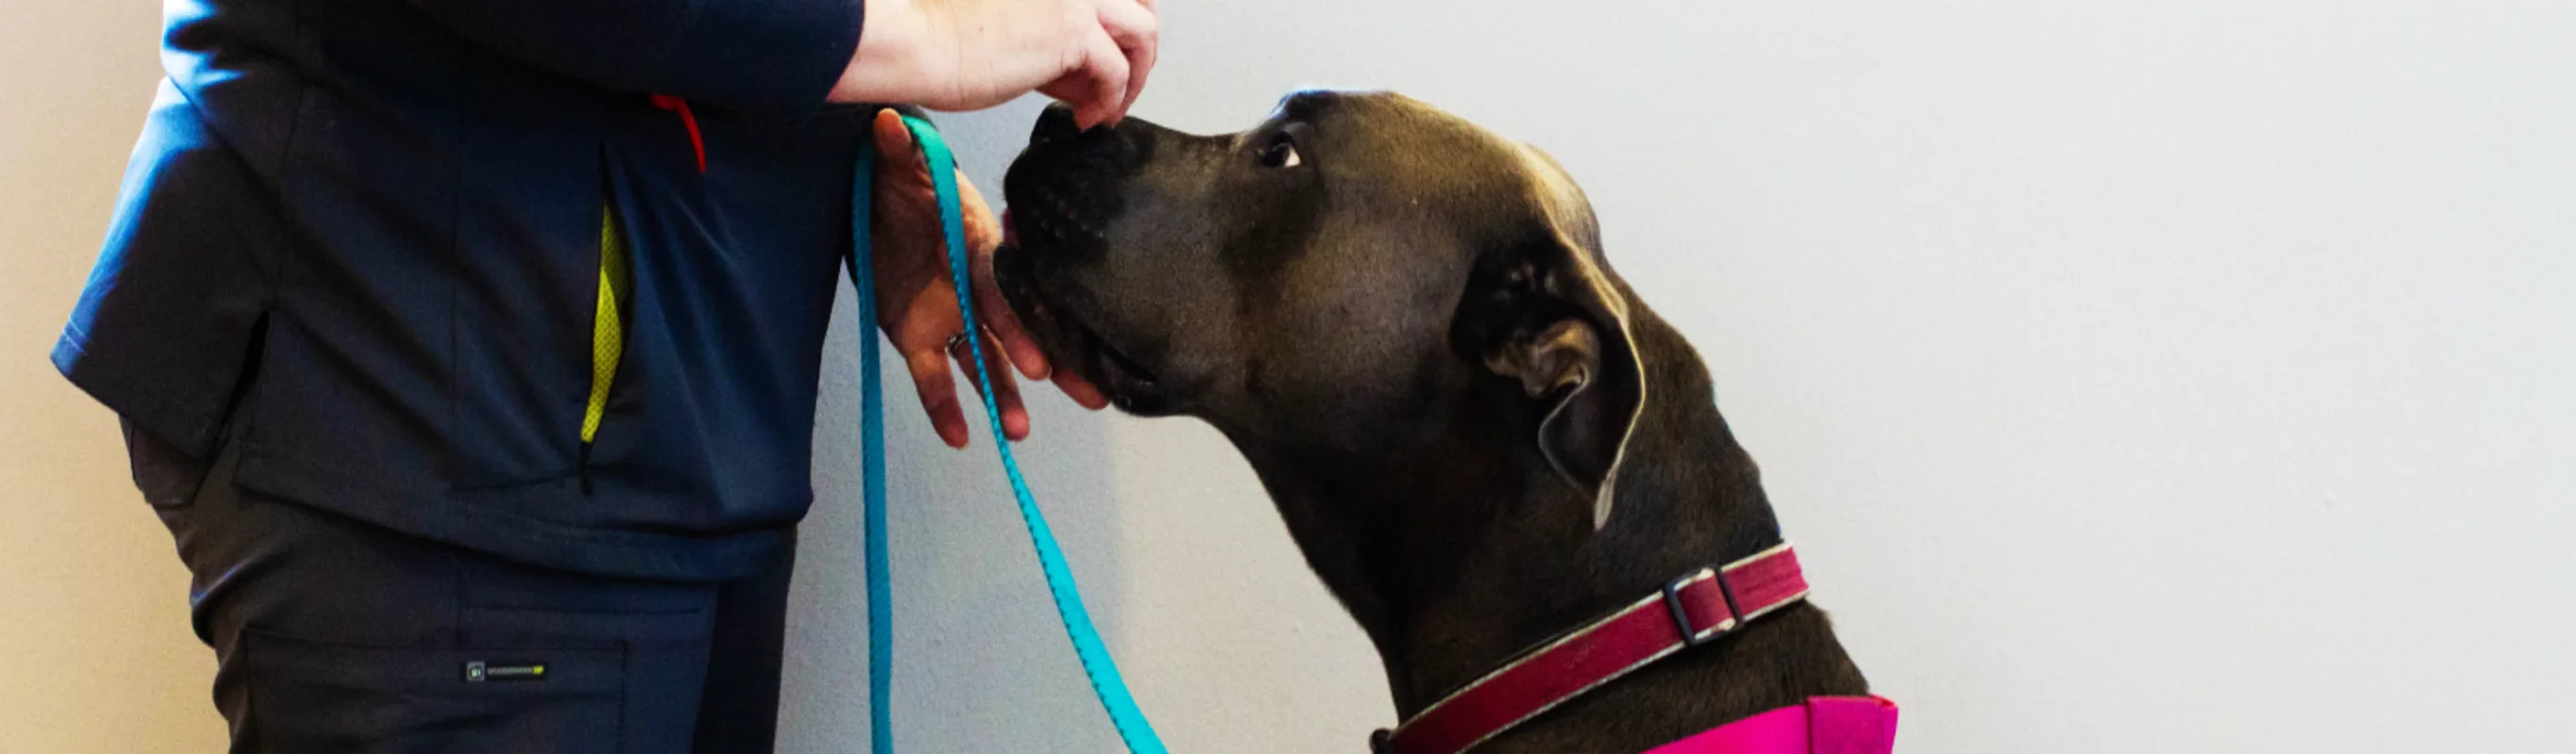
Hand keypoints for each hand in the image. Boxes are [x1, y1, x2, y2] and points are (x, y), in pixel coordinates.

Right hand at [833, 0, 1158, 128]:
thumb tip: (1087, 77)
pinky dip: (1110, 102)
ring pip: (1143, 34)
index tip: (1111, 60)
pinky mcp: (1074, 30)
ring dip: (1135, 78)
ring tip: (1109, 109)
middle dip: (1140, 47)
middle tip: (1125, 84)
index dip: (1118, 28)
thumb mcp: (1017, 26)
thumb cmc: (947, 36)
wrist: (919, 43)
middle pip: (1142, 3)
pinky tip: (1087, 120)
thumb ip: (1059, 40)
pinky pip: (1118, 73)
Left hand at [868, 110, 1108, 447]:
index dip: (1020, 325)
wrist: (880, 202)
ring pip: (986, 363)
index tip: (1041, 362)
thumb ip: (901, 152)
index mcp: (979, 251)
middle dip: (1049, 364)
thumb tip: (889, 123)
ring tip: (1019, 434)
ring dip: (1003, 397)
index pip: (1003, 292)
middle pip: (1016, 333)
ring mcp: (952, 318)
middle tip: (1086, 395)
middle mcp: (974, 290)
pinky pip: (935, 379)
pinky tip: (962, 438)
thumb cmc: (902, 184)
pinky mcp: (919, 338)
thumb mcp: (901, 168)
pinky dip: (946, 408)